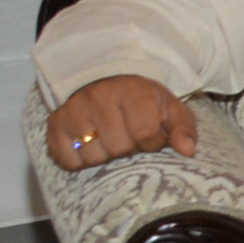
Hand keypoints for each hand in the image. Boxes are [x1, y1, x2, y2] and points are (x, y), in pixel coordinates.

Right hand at [44, 75, 199, 172]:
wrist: (105, 81)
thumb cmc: (142, 101)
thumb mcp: (170, 108)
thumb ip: (183, 129)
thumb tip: (187, 151)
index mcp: (132, 92)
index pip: (145, 132)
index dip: (152, 142)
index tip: (151, 135)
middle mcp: (99, 98)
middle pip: (119, 148)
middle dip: (129, 148)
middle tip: (128, 135)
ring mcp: (74, 111)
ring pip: (94, 157)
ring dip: (106, 155)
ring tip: (110, 138)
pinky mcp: (56, 124)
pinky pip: (68, 160)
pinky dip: (81, 161)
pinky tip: (90, 145)